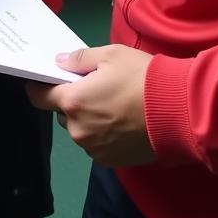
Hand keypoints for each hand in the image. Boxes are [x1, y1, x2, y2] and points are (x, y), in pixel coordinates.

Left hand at [26, 45, 155, 166]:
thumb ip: (78, 59)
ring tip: (112, 105)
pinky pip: (96, 144)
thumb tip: (59, 62)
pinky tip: (121, 122)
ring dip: (88, 119)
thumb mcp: (109, 55)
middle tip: (94, 88)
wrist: (177, 111)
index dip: (39, 87)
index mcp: (73, 102)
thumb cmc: (140, 78)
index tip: (46, 81)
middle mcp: (78, 130)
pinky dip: (102, 134)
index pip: (39, 97)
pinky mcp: (111, 161)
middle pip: (63, 113)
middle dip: (72, 101)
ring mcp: (94, 149)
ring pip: (80, 130)